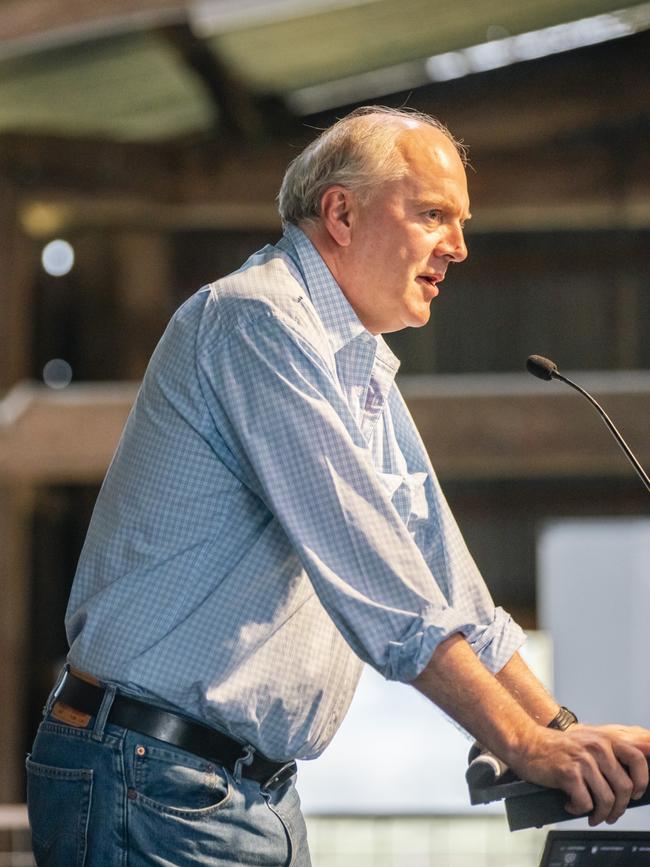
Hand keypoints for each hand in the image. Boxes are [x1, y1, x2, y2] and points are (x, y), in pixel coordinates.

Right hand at [509, 723, 649, 825]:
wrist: (526, 743)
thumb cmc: (556, 747)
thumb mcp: (587, 741)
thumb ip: (610, 752)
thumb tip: (632, 777)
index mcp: (605, 739)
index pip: (638, 759)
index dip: (641, 781)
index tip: (635, 794)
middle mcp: (597, 747)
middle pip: (624, 787)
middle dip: (618, 808)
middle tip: (610, 814)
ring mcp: (583, 760)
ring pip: (607, 800)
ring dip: (600, 814)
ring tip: (591, 814)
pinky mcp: (568, 773)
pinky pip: (585, 804)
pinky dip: (578, 810)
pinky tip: (570, 804)